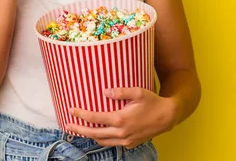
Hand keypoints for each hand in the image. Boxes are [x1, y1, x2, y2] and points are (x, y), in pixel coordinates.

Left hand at [66, 88, 180, 148]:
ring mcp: (126, 140)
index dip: (81, 115)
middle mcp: (121, 133)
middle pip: (94, 134)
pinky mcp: (131, 143)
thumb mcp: (138, 92)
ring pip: (102, 141)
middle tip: (68, 126)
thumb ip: (120, 91)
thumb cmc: (153, 102)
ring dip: (90, 136)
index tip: (71, 111)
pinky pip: (111, 143)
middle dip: (79, 130)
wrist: (168, 117)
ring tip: (80, 130)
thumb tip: (105, 92)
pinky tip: (98, 134)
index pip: (95, 118)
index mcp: (121, 119)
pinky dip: (102, 139)